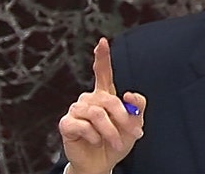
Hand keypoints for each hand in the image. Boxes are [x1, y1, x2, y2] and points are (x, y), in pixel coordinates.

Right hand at [58, 38, 145, 173]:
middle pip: (108, 99)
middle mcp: (89, 99)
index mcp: (105, 95)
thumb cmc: (118, 140)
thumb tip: (129, 93)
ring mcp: (76, 110)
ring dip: (111, 131)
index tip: (103, 42)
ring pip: (97, 114)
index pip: (103, 72)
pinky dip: (94, 136)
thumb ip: (137, 106)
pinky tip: (95, 141)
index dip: (103, 57)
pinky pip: (83, 125)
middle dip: (123, 117)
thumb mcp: (135, 123)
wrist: (103, 163)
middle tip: (135, 133)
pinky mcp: (66, 124)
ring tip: (116, 142)